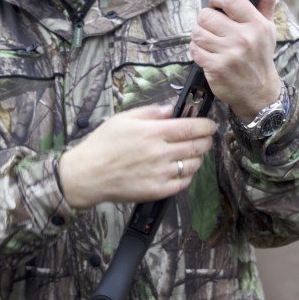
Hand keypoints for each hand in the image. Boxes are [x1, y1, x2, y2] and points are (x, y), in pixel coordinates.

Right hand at [58, 103, 214, 208]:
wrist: (88, 174)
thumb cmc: (102, 144)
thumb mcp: (123, 119)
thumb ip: (150, 112)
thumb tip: (170, 109)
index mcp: (153, 132)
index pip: (191, 128)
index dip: (206, 126)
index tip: (211, 125)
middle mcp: (160, 153)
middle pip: (196, 146)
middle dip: (207, 141)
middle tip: (207, 138)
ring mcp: (160, 173)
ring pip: (193, 165)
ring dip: (199, 158)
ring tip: (195, 153)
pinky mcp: (157, 190)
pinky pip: (182, 183)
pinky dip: (188, 175)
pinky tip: (183, 170)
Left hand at [188, 0, 280, 121]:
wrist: (259, 92)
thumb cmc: (260, 56)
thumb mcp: (268, 29)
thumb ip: (267, 2)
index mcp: (256, 24)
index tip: (216, 5)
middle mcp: (244, 38)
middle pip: (206, 15)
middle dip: (205, 20)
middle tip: (212, 28)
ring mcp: (229, 54)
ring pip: (197, 32)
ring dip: (200, 36)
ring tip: (210, 41)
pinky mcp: (216, 68)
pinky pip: (194, 50)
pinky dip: (196, 51)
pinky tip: (206, 54)